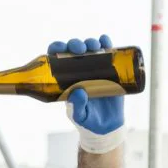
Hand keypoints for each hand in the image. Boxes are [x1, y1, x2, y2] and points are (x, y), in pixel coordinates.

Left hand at [47, 35, 124, 152]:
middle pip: (74, 50)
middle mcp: (79, 70)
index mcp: (65, 78)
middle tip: (81, 49)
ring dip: (91, 42)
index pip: (57, 58)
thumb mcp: (79, 116)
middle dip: (76, 44)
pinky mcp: (110, 70)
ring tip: (95, 46)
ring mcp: (95, 68)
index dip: (57, 48)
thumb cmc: (88, 121)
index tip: (61, 48)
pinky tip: (105, 41)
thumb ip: (77, 106)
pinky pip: (108, 53)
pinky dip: (106, 44)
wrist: (107, 127)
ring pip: (90, 48)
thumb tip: (78, 92)